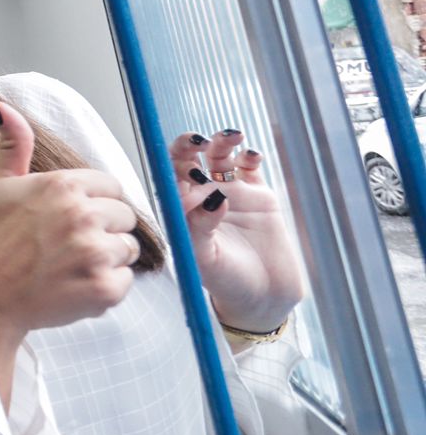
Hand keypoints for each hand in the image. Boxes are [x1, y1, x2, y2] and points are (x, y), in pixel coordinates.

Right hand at [0, 98, 140, 364]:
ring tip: (72, 266)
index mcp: (63, 185)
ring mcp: (95, 252)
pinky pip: (126, 281)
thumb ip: (13, 145)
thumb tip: (4, 107)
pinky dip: (106, 287)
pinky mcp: (104, 287)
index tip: (74, 219)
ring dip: (107, 259)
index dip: (95, 203)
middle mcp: (83, 215)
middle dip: (104, 230)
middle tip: (71, 246)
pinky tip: (76, 286)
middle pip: (124, 216)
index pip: (111, 186)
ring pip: (128, 248)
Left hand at [170, 130, 303, 334]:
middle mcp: (202, 197)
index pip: (168, 178)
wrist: (264, 297)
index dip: (171, 164)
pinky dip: (250, 156)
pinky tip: (251, 156)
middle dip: (191, 146)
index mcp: (182, 211)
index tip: (181, 161)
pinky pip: (250, 168)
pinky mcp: (258, 195)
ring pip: (220, 158)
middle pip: (190, 161)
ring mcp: (230, 193)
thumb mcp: (206, 259)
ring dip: (221, 143)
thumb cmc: (226, 282)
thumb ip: (202, 229)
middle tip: (199, 141)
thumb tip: (213, 198)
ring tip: (230, 137)